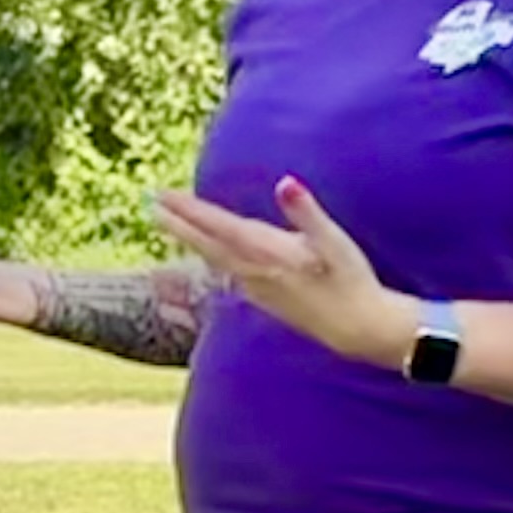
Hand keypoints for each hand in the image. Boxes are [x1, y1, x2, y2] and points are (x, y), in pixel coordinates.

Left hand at [152, 177, 409, 368]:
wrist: (359, 328)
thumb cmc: (351, 280)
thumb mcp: (334, 242)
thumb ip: (306, 212)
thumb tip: (285, 183)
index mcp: (269, 253)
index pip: (220, 227)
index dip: (190, 211)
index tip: (164, 196)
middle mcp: (256, 272)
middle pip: (208, 244)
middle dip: (179, 224)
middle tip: (152, 205)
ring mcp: (259, 288)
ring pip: (215, 259)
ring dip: (192, 240)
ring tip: (171, 224)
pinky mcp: (267, 299)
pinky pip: (228, 273)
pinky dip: (213, 258)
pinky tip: (210, 255)